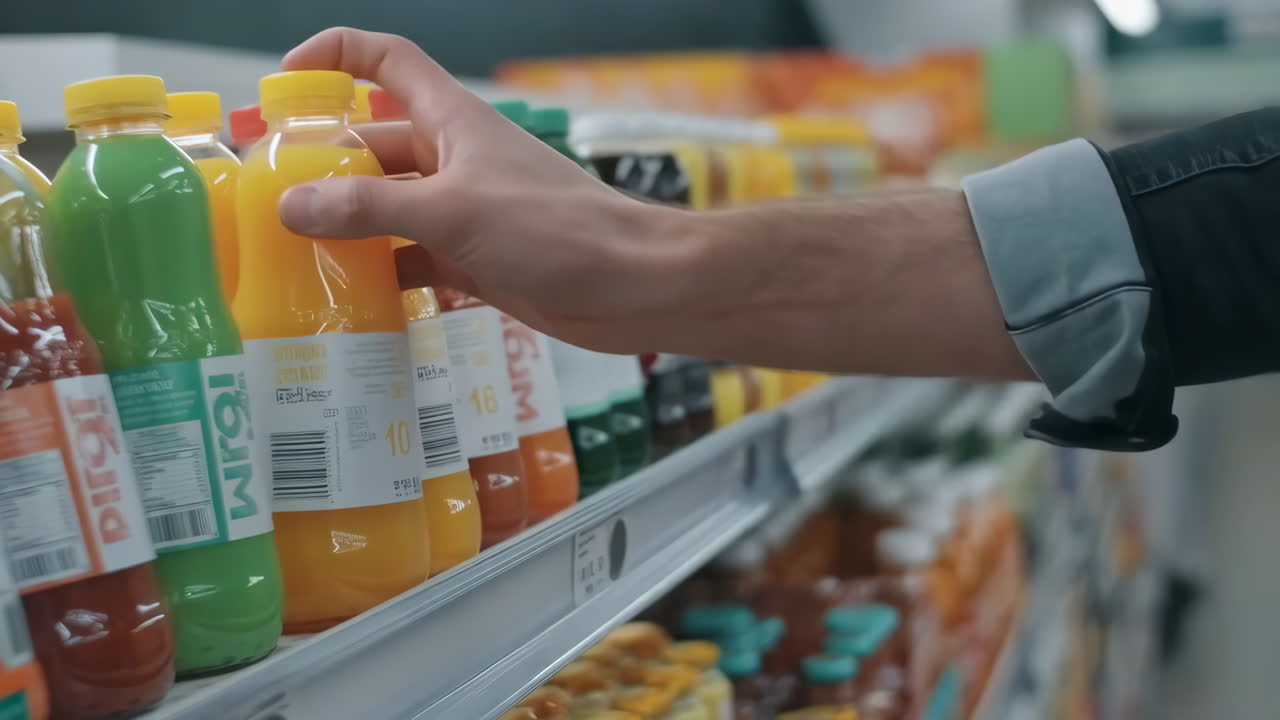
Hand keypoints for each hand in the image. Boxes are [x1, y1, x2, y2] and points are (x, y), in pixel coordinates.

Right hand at [277, 27, 709, 352]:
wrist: (633, 287)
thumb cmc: (554, 228)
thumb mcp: (454, 210)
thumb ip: (371, 207)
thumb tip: (291, 206)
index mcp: (452, 121)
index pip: (388, 61)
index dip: (336, 55)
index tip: (285, 81)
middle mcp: (454, 161)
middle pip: (374, 146)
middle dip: (322, 164)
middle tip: (262, 198)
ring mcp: (465, 213)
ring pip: (389, 209)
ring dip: (346, 227)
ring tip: (287, 256)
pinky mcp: (476, 262)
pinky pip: (413, 260)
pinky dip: (382, 275)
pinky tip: (345, 299)